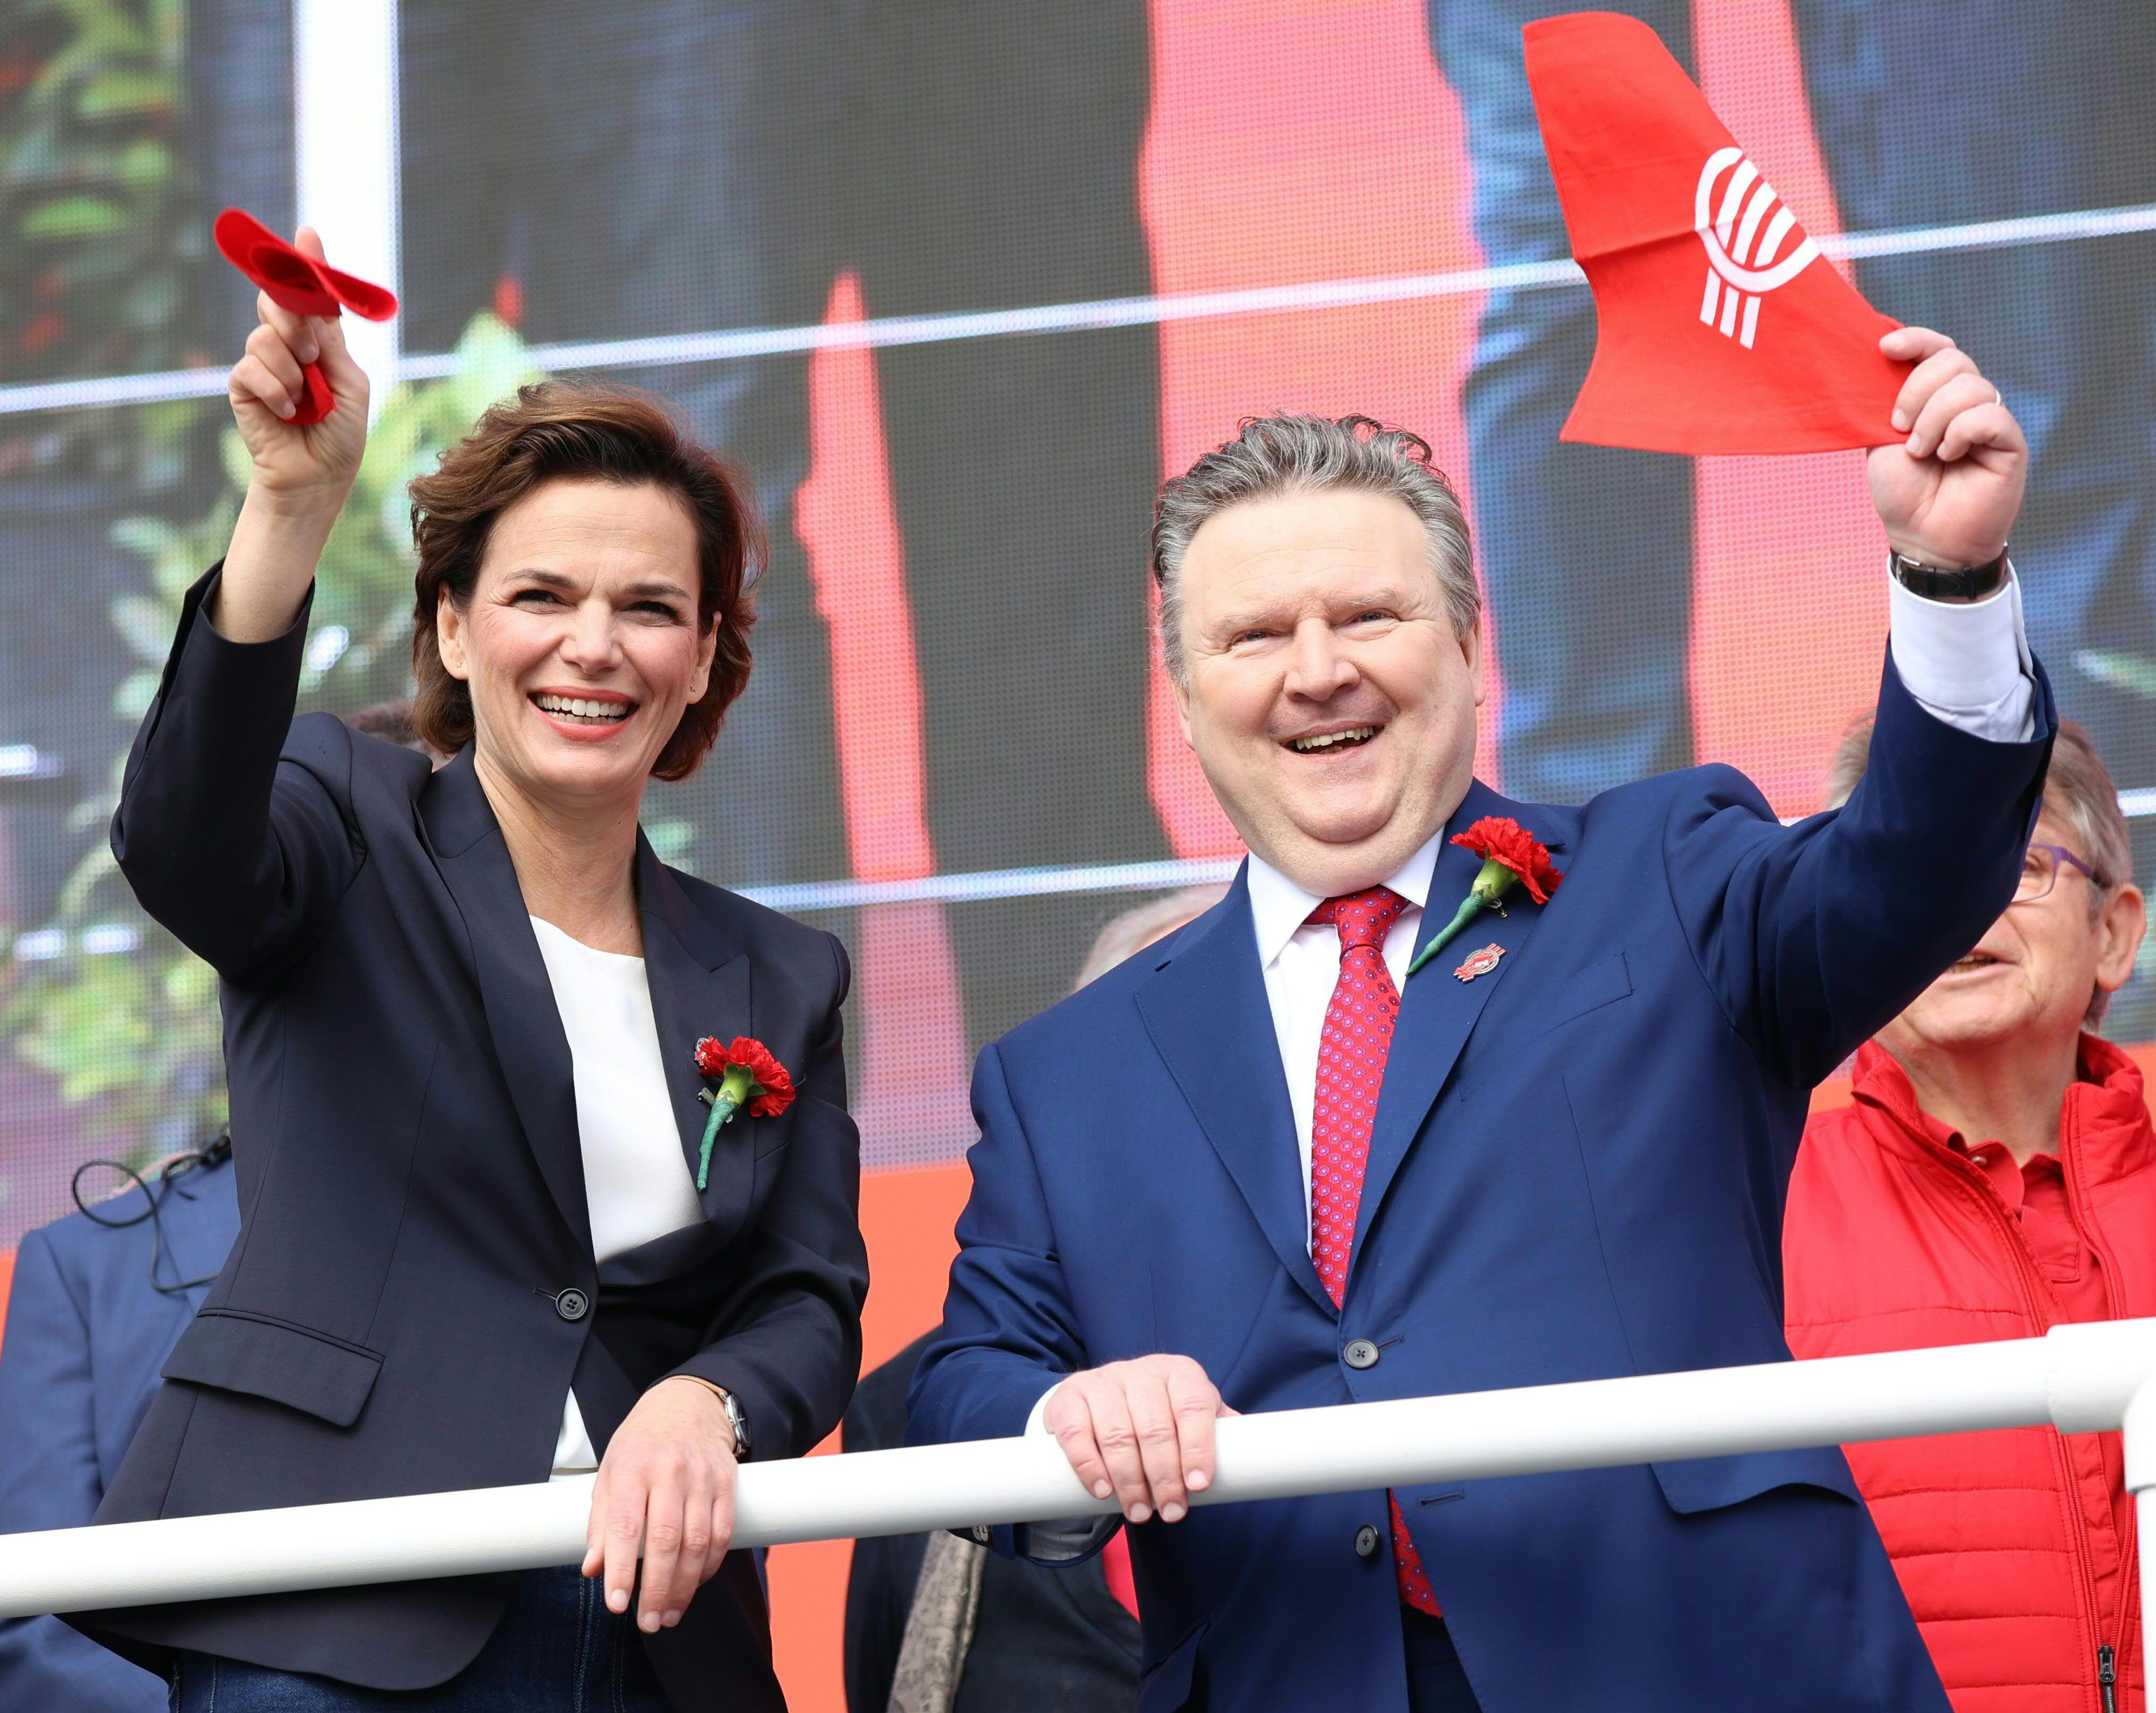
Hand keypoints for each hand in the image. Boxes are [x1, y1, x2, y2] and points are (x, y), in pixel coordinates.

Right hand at [227, 226, 367, 516]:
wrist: (318, 476)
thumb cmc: (341, 435)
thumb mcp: (351, 386)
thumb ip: (331, 346)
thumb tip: (313, 309)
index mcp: (321, 341)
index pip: (312, 295)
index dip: (307, 264)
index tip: (308, 234)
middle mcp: (289, 344)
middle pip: (278, 301)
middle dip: (293, 319)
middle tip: (310, 353)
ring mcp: (263, 362)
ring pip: (264, 337)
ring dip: (290, 369)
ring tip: (305, 398)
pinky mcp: (243, 384)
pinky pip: (251, 368)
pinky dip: (276, 391)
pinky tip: (288, 413)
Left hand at [581, 1377, 738, 1633]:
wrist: (688, 1405)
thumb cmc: (641, 1445)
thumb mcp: (609, 1472)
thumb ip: (601, 1521)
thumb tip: (592, 1569)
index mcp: (632, 1468)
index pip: (626, 1526)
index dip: (622, 1569)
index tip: (616, 1604)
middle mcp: (669, 1471)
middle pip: (666, 1540)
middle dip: (657, 1588)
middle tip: (648, 1622)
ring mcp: (702, 1477)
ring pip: (698, 1542)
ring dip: (685, 1586)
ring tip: (669, 1614)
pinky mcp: (727, 1482)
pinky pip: (722, 1532)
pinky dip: (709, 1565)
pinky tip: (695, 1583)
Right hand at [1045, 1355, 1235, 1524]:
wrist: (1100, 1398)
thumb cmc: (1159, 1413)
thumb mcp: (1190, 1415)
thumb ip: (1219, 1433)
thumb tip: (1257, 1461)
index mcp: (1179, 1373)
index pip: (1193, 1406)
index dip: (1198, 1446)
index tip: (1199, 1485)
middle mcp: (1141, 1371)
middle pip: (1154, 1427)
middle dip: (1164, 1476)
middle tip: (1171, 1512)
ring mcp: (1102, 1381)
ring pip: (1116, 1433)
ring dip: (1129, 1480)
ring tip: (1139, 1512)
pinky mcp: (1069, 1398)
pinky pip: (1076, 1433)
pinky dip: (1089, 1465)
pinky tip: (1102, 1491)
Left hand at [1868, 326, 2026, 569]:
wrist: (1923, 538)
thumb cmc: (1904, 493)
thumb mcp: (1882, 441)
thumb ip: (1889, 401)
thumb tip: (1883, 359)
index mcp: (1935, 397)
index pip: (1936, 349)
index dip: (1915, 340)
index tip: (1885, 348)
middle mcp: (1966, 402)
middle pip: (1952, 359)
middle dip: (1916, 390)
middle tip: (1899, 428)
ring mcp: (1990, 419)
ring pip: (1970, 385)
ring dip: (1934, 418)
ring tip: (1922, 452)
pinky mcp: (2010, 442)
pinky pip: (1989, 415)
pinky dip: (1961, 432)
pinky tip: (1949, 455)